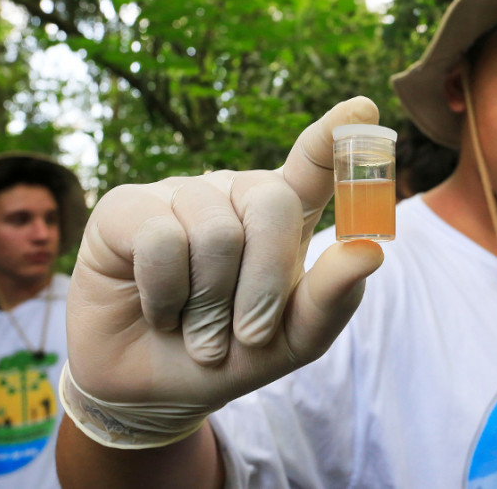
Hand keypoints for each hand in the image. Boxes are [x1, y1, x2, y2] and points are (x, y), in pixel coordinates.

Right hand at [64, 97, 383, 435]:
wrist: (151, 388)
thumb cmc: (229, 353)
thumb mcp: (292, 340)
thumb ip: (332, 300)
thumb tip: (371, 251)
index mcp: (283, 219)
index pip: (313, 165)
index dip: (335, 136)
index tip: (363, 108)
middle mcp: (234, 195)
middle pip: (273, 203)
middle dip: (265, 284)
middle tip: (248, 335)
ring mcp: (180, 195)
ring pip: (216, 232)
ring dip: (210, 304)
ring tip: (196, 331)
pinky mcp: (126, 206)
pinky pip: (161, 240)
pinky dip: (166, 295)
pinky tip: (158, 310)